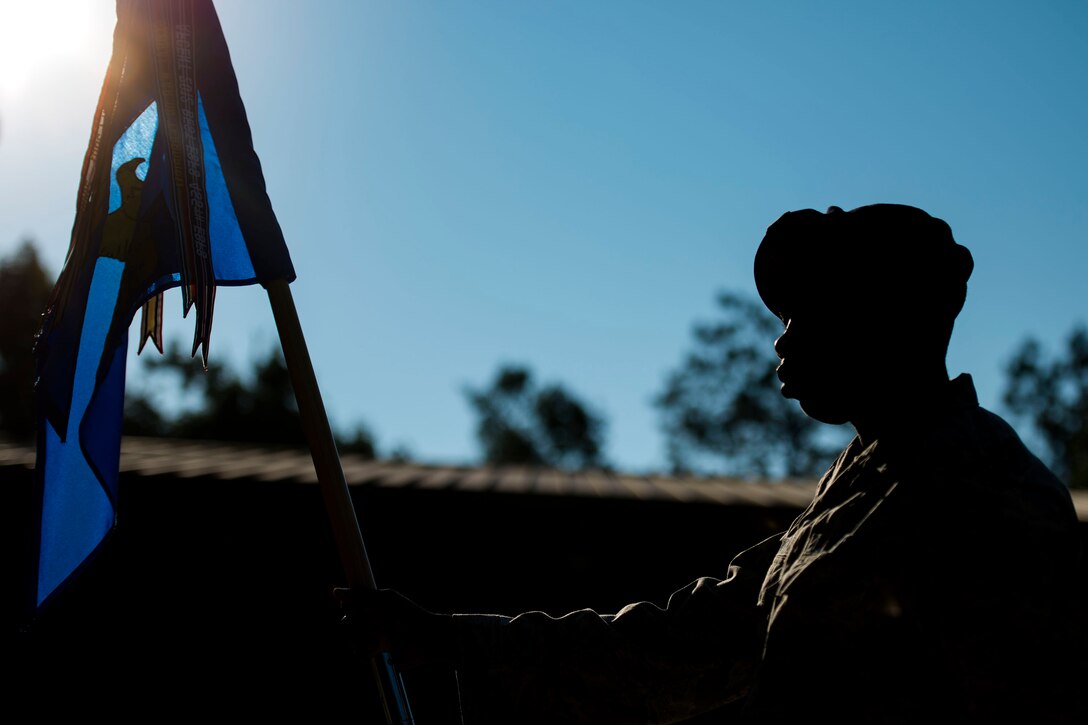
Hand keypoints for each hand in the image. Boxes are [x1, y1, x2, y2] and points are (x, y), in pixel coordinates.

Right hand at [334, 587, 455, 670]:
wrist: (426, 639)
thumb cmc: (408, 615)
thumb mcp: (385, 601)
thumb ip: (361, 596)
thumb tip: (334, 591)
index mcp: (373, 604)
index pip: (350, 605)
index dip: (347, 607)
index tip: (347, 607)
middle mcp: (371, 619)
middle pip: (347, 623)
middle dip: (353, 624)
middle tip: (370, 622)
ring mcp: (373, 636)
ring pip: (352, 638)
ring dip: (362, 637)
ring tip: (377, 636)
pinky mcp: (377, 652)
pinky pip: (360, 652)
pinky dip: (365, 650)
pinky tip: (377, 647)